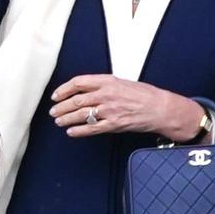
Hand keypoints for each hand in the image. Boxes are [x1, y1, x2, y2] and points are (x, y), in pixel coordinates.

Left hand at [50, 75, 206, 140]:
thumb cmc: (144, 94)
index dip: (64, 89)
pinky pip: (92, 128)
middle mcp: (106, 95)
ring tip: (59, 121)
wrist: (160, 108)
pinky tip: (71, 132)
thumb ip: (103, 85)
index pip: (78, 83)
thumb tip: (85, 90)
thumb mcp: (122, 82)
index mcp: (108, 81)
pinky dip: (79, 131)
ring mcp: (109, 110)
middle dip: (61, 106)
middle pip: (76, 100)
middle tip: (53, 111)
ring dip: (66, 118)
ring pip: (81, 115)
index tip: (56, 95)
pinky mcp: (114, 124)